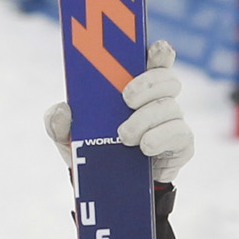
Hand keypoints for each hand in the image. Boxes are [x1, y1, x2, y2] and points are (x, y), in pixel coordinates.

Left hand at [41, 37, 196, 182]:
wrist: (107, 188)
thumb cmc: (92, 149)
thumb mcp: (68, 138)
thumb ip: (58, 123)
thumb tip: (62, 110)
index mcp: (136, 86)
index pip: (155, 60)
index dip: (159, 52)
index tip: (153, 50)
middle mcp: (159, 100)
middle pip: (169, 80)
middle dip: (149, 85)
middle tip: (126, 99)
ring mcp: (173, 122)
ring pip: (171, 108)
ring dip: (146, 119)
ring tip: (124, 137)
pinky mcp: (180, 146)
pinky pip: (180, 135)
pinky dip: (161, 139)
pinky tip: (145, 148)